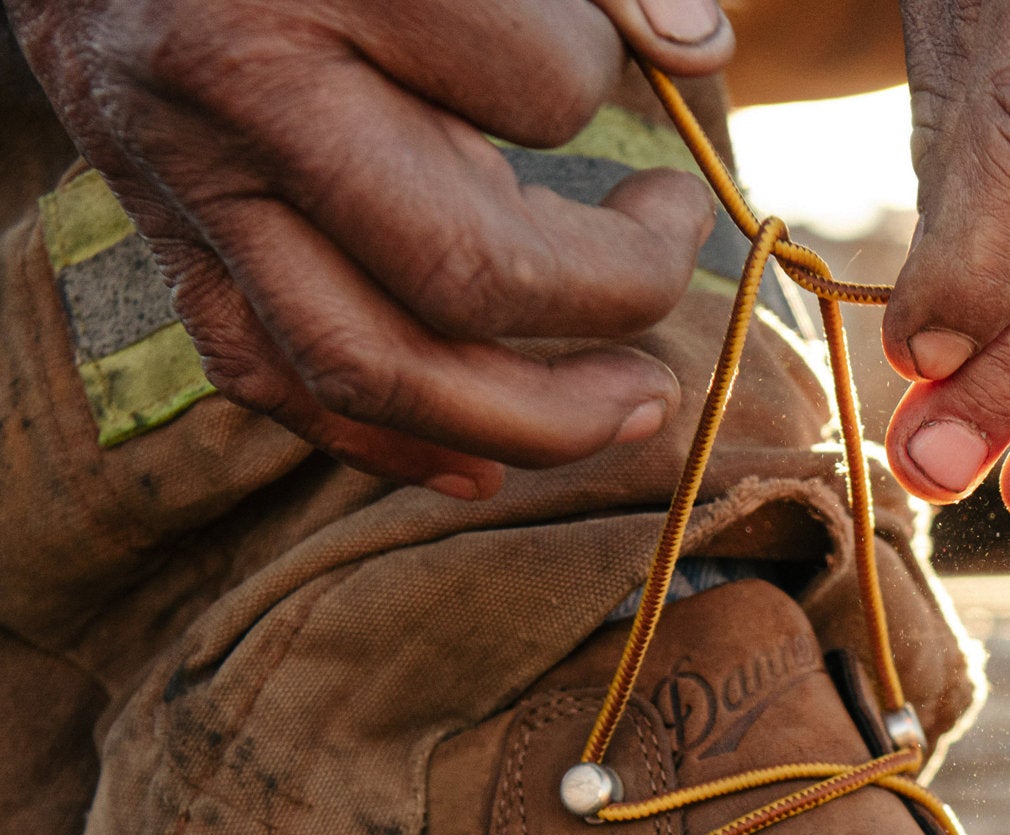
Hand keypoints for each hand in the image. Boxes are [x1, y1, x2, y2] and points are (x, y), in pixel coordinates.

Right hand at [5, 0, 735, 496]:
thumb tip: (701, 44)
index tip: (625, 70)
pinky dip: (386, 443)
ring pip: (366, 367)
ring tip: (629, 407)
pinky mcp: (160, 233)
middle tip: (679, 289)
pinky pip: (271, 379)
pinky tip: (483, 468)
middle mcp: (237, 92)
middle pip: (463, 279)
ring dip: (524, 420)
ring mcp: (183, 179)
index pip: (542, 88)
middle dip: (609, 310)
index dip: (609, 89)